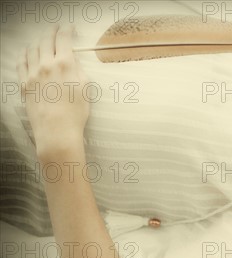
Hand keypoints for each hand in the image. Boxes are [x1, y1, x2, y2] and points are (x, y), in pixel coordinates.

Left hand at [17, 24, 89, 158]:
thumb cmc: (76, 113)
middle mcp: (47, 65)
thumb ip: (78, 70)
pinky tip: (27, 52)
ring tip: (43, 40)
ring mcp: (33, 73)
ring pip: (32, 49)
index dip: (67, 30)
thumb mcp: (85, 88)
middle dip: (52, 31)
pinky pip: (21, 63)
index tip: (70, 28)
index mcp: (65, 64)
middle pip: (46, 40)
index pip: (63, 39)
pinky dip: (24, 54)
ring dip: (39, 41)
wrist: (57, 130)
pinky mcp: (25, 83)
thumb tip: (72, 61)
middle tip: (56, 29)